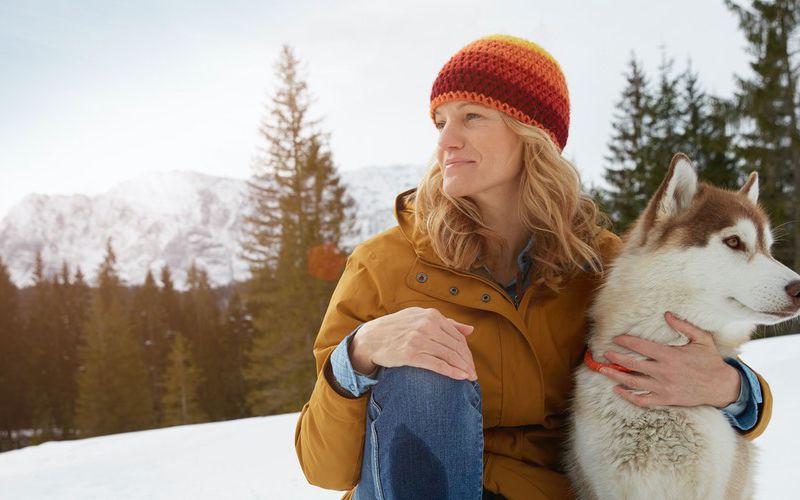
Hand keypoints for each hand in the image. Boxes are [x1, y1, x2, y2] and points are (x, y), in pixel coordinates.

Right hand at [350, 307, 476, 380]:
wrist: (371, 338)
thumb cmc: (397, 328)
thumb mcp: (420, 318)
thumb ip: (446, 323)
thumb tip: (470, 330)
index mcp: (431, 315)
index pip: (457, 335)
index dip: (467, 351)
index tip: (471, 362)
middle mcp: (426, 325)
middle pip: (455, 346)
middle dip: (467, 361)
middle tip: (473, 373)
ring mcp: (418, 339)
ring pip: (449, 355)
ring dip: (463, 368)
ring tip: (470, 377)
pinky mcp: (411, 354)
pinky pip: (437, 364)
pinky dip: (452, 372)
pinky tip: (460, 377)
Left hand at [599, 311, 740, 407]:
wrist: (722, 386)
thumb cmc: (710, 361)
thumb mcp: (702, 339)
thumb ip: (684, 326)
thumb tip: (667, 314)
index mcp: (670, 355)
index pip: (641, 346)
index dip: (626, 341)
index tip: (616, 338)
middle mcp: (664, 372)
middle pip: (632, 364)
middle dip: (615, 358)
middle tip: (604, 353)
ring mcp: (663, 387)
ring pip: (633, 382)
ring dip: (615, 376)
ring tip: (602, 370)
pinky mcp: (665, 399)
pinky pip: (642, 399)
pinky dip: (628, 396)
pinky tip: (617, 390)